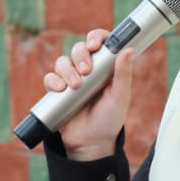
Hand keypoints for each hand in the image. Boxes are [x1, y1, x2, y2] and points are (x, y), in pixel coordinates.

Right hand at [44, 29, 136, 161]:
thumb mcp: (120, 97)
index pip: (99, 43)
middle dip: (81, 56)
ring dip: (68, 70)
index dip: (95, 38)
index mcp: (104, 67)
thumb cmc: (110, 119)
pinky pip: (50, 78)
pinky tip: (61, 89)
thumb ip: (123, 74)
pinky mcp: (57, 91)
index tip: (94, 45)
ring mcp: (71, 79)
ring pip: (63, 61)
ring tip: (76, 86)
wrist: (91, 143)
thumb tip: (129, 50)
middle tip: (87, 71)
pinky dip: (53, 80)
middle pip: (78, 49)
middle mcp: (87, 69)